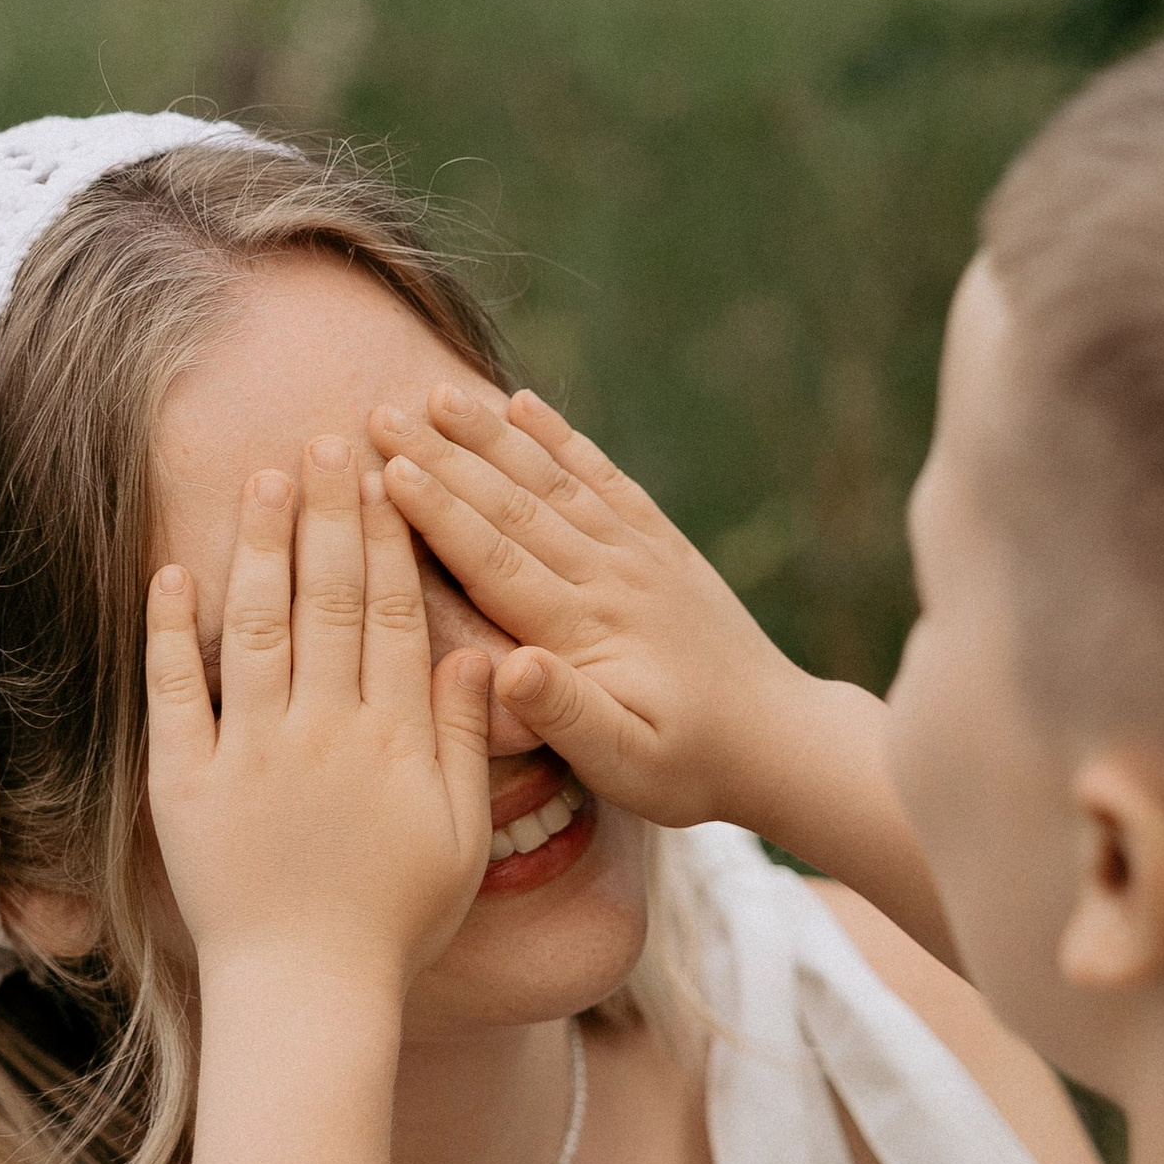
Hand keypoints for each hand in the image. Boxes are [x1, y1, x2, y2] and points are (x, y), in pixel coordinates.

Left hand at [147, 437, 491, 994]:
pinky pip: (174, 693)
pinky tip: (174, 572)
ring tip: (264, 478)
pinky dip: (171, 630)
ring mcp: (250, 753)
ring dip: (260, 545)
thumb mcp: (461, 838)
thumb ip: (468, 741)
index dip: (393, 537)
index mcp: (395, 739)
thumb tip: (482, 654)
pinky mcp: (185, 784)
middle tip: (325, 439)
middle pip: (331, 599)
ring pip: (258, 625)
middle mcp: (325, 731)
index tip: (388, 474)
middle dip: (329, 512)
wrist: (306, 994)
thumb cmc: (394, 922)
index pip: (399, 613)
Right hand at [370, 383, 818, 831]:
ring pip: (554, 482)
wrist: (782, 742)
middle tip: (381, 413)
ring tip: (440, 395)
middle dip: (445, 459)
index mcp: (587, 631)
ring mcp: (638, 554)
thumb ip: (566, 715)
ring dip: (494, 436)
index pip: (496, 560)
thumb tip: (509, 668)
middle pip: (513, 506)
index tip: (385, 470)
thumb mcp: (626, 764)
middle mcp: (611, 577)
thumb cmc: (690, 768)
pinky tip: (528, 405)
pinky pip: (604, 479)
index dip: (438, 513)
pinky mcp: (660, 546)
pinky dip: (564, 440)